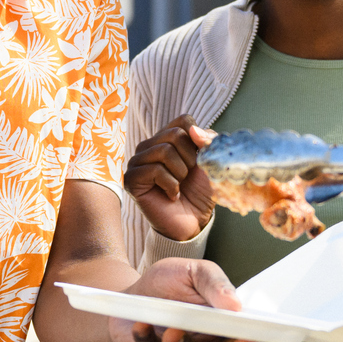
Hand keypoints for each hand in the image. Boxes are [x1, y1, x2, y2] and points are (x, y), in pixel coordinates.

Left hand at [113, 258, 260, 341]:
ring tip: (174, 331)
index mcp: (222, 327)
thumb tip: (236, 303)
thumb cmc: (169, 285)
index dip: (250, 341)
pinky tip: (141, 326)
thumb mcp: (193, 272)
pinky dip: (146, 340)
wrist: (130, 296)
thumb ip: (214, 283)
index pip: (242, 338)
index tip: (256, 338)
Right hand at [124, 115, 217, 242]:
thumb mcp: (211, 162)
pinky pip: (155, 170)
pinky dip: (171, 185)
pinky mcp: (131, 179)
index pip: (184, 120)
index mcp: (168, 137)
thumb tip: (193, 130)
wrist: (194, 221)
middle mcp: (150, 146)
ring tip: (179, 186)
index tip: (198, 160)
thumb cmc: (200, 192)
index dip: (198, 140)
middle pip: (174, 134)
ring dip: (180, 173)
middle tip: (187, 177)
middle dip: (190, 159)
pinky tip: (171, 196)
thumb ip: (208, 141)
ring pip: (164, 151)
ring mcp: (138, 161)